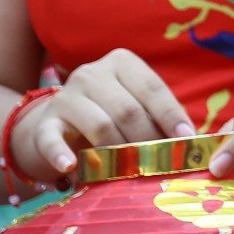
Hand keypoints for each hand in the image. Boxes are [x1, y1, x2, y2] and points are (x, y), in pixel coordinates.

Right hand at [13, 51, 193, 181]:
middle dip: (148, 139)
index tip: (186, 138)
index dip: (171, 115)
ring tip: (131, 171)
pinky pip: (52, 140)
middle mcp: (92, 73)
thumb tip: (189, 139)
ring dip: (119, 152)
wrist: (53, 123)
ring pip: (100, 126)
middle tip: (160, 162)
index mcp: (122, 63)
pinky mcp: (44, 124)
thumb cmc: (107, 114)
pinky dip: (61, 154)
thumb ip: (156, 116)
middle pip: (128, 109)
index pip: (153, 89)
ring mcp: (65, 97)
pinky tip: (70, 167)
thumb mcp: (133, 106)